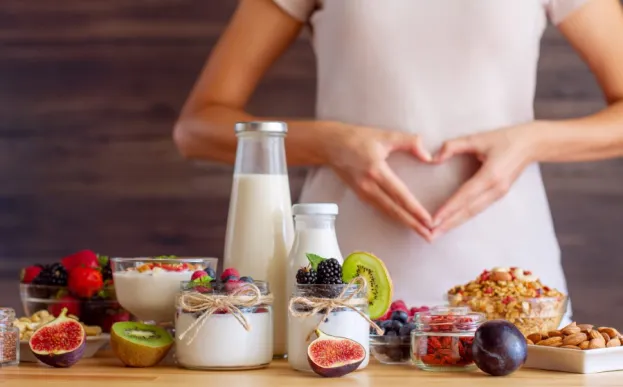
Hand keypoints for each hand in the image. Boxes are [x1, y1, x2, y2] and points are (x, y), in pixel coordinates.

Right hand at [325, 124, 433, 240]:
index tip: (429, 220)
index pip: (400, 195)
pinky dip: (393, 217)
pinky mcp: (360, 194)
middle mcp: (369, 186)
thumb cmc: (357, 138)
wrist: (330, 145)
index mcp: (376, 171)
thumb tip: (429, 156)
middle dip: (413, 224)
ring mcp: (363, 192)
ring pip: (387, 212)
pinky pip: (379, 208)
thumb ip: (409, 142)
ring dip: (404, 223)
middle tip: (429, 236)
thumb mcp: (385, 135)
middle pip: (394, 210)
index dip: (415, 210)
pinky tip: (403, 221)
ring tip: (420, 232)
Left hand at [430, 124, 538, 238]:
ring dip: (455, 224)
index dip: (448, 209)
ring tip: (438, 233)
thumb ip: (454, 146)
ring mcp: (499, 194)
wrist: (532, 144)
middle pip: (468, 211)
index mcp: (491, 176)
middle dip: (448, 224)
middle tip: (430, 236)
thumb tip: (434, 158)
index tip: (433, 220)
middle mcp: (495, 189)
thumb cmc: (505, 139)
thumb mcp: (478, 138)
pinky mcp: (499, 195)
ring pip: (473, 213)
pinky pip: (478, 209)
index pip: (465, 196)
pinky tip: (453, 222)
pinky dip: (464, 217)